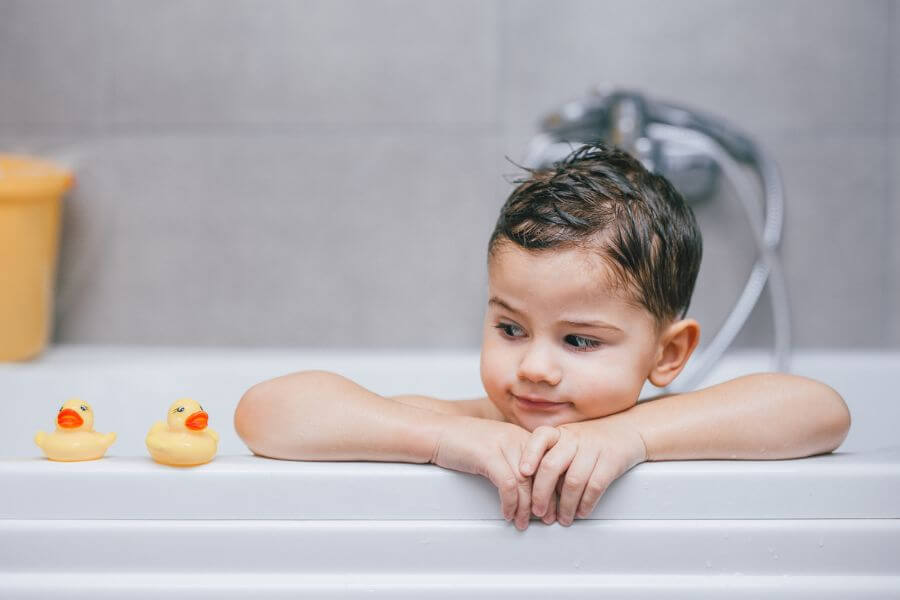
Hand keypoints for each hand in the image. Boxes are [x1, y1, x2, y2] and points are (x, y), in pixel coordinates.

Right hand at [431, 415, 546, 530]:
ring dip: (527, 508)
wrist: (436, 432)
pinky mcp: (488, 454)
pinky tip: (507, 513)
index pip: (549, 463)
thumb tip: (529, 487)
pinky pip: (508, 485)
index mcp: (521, 436)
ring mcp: (503, 445)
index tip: (555, 504)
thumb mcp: (496, 447)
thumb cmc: (463, 442)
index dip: (555, 487)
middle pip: (542, 473)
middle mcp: (516, 438)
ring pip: (526, 482)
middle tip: (547, 518)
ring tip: (524, 522)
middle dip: (547, 501)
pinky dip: (510, 504)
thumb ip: (515, 460)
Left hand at [519, 417, 647, 525]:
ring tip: (562, 519)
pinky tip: (581, 512)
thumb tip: (531, 489)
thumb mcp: (568, 441)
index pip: (540, 437)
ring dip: (565, 505)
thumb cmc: (590, 442)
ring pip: (573, 481)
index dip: (529, 455)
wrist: (626, 431)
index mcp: (560, 433)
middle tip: (538, 511)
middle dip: (542, 493)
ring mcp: (593, 448)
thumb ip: (551, 457)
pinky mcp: (611, 461)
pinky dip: (586, 503)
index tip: (522, 473)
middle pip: (551, 465)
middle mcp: (574, 438)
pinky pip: (595, 486)